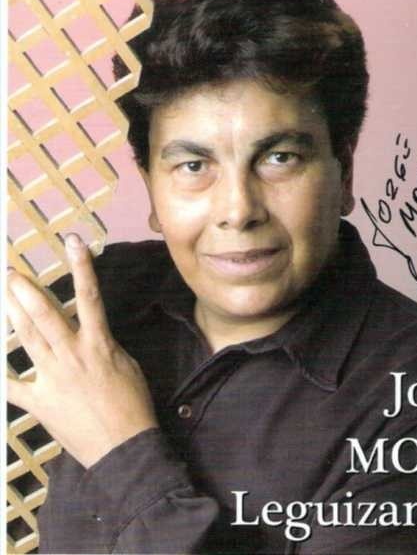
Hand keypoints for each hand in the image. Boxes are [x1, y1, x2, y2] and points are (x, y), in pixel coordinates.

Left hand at [7, 234, 157, 467]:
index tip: (72, 242)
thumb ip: (105, 345)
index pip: (90, 296)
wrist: (124, 447)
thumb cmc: (132, 404)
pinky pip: (9, 385)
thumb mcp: (127, 366)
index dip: (81, 266)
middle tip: (10, 273)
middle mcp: (72, 354)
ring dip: (12, 312)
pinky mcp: (39, 401)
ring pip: (26, 337)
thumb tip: (91, 333)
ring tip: (3, 293)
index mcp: (99, 344)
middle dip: (26, 290)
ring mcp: (52, 377)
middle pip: (45, 314)